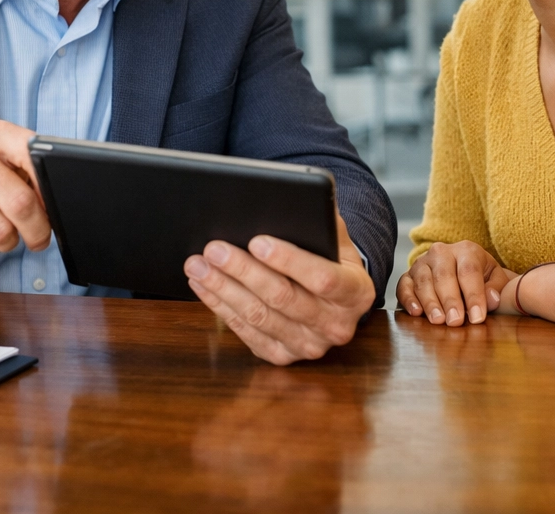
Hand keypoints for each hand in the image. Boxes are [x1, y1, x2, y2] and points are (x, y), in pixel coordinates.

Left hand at [183, 212, 375, 364]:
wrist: (336, 299)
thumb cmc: (332, 259)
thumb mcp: (336, 238)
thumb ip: (321, 219)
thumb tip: (292, 199)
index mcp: (356, 292)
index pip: (323, 278)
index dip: (289, 260)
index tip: (257, 241)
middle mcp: (336, 325)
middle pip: (282, 298)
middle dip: (243, 270)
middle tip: (214, 249)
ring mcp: (309, 346)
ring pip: (259, 316)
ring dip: (223, 289)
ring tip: (198, 265)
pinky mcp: (282, 356)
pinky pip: (246, 332)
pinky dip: (221, 307)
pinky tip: (204, 286)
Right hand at [397, 241, 513, 325]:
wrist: (461, 269)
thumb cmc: (481, 277)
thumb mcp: (495, 278)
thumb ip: (495, 288)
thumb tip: (491, 299)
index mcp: (466, 250)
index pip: (469, 271)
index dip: (473, 295)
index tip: (477, 318)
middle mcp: (441, 252)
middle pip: (444, 275)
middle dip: (450, 300)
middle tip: (455, 321)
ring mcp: (422, 263)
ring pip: (424, 281)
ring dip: (430, 303)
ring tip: (438, 321)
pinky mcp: (407, 275)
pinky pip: (404, 286)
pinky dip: (409, 299)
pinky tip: (416, 313)